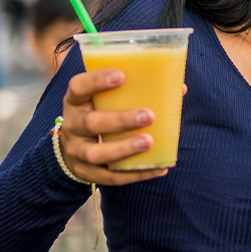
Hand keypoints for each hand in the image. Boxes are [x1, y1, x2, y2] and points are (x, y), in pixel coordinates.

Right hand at [58, 68, 169, 185]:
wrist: (72, 150)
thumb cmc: (99, 115)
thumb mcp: (103, 101)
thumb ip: (133, 92)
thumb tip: (178, 88)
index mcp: (76, 102)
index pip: (78, 87)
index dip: (97, 80)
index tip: (121, 75)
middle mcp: (72, 126)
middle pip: (91, 123)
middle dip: (120, 120)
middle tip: (149, 116)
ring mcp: (77, 152)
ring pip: (96, 153)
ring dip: (124, 148)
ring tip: (149, 142)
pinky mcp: (87, 173)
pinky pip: (111, 177)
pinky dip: (137, 174)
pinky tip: (159, 168)